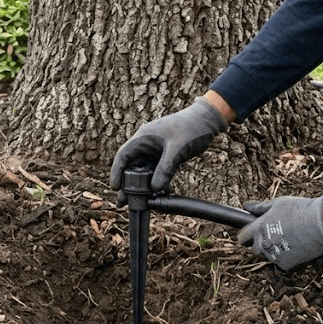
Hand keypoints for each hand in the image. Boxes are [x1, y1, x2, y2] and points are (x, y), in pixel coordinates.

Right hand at [110, 97, 228, 192]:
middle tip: (124, 201)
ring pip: (144, 170)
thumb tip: (155, 189)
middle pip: (131, 166)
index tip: (115, 188)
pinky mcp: (165, 155)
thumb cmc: (191, 128)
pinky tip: (158, 194)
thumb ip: (165, 169)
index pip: (123, 156)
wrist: (207, 120)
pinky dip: (156, 182)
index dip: (116, 172)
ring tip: (138, 202)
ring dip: (142, 186)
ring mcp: (156, 150)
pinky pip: (156, 171)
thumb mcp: (177, 150)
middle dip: (127, 184)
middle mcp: (146, 144)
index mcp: (143, 137)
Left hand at [236, 195, 322, 270]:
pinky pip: (282, 263)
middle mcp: (263, 243)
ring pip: (269, 256)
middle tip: (276, 235)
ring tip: (291, 239)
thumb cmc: (301, 210)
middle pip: (255, 248)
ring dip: (275, 251)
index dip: (246, 236)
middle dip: (262, 243)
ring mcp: (273, 256)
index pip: (243, 237)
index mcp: (259, 228)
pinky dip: (288, 258)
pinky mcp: (285, 265)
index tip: (250, 236)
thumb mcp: (278, 203)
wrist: (321, 224)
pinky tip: (298, 247)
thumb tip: (246, 206)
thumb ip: (260, 207)